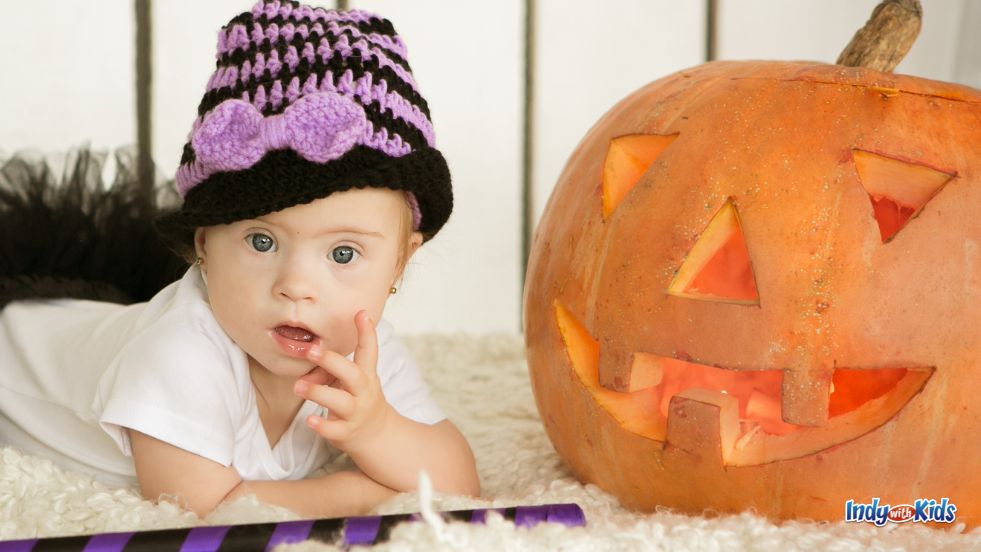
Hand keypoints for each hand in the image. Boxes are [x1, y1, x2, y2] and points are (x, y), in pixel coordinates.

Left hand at [293, 310, 393, 453]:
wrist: (378, 435)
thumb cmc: (359, 400)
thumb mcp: (351, 384)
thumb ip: (328, 373)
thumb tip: (302, 375)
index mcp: (366, 375)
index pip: (369, 351)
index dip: (367, 332)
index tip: (361, 313)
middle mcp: (364, 392)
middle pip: (352, 374)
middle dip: (332, 361)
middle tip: (311, 351)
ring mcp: (356, 412)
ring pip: (340, 401)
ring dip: (318, 392)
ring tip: (298, 386)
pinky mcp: (347, 432)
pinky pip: (334, 429)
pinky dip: (322, 425)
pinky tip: (310, 420)